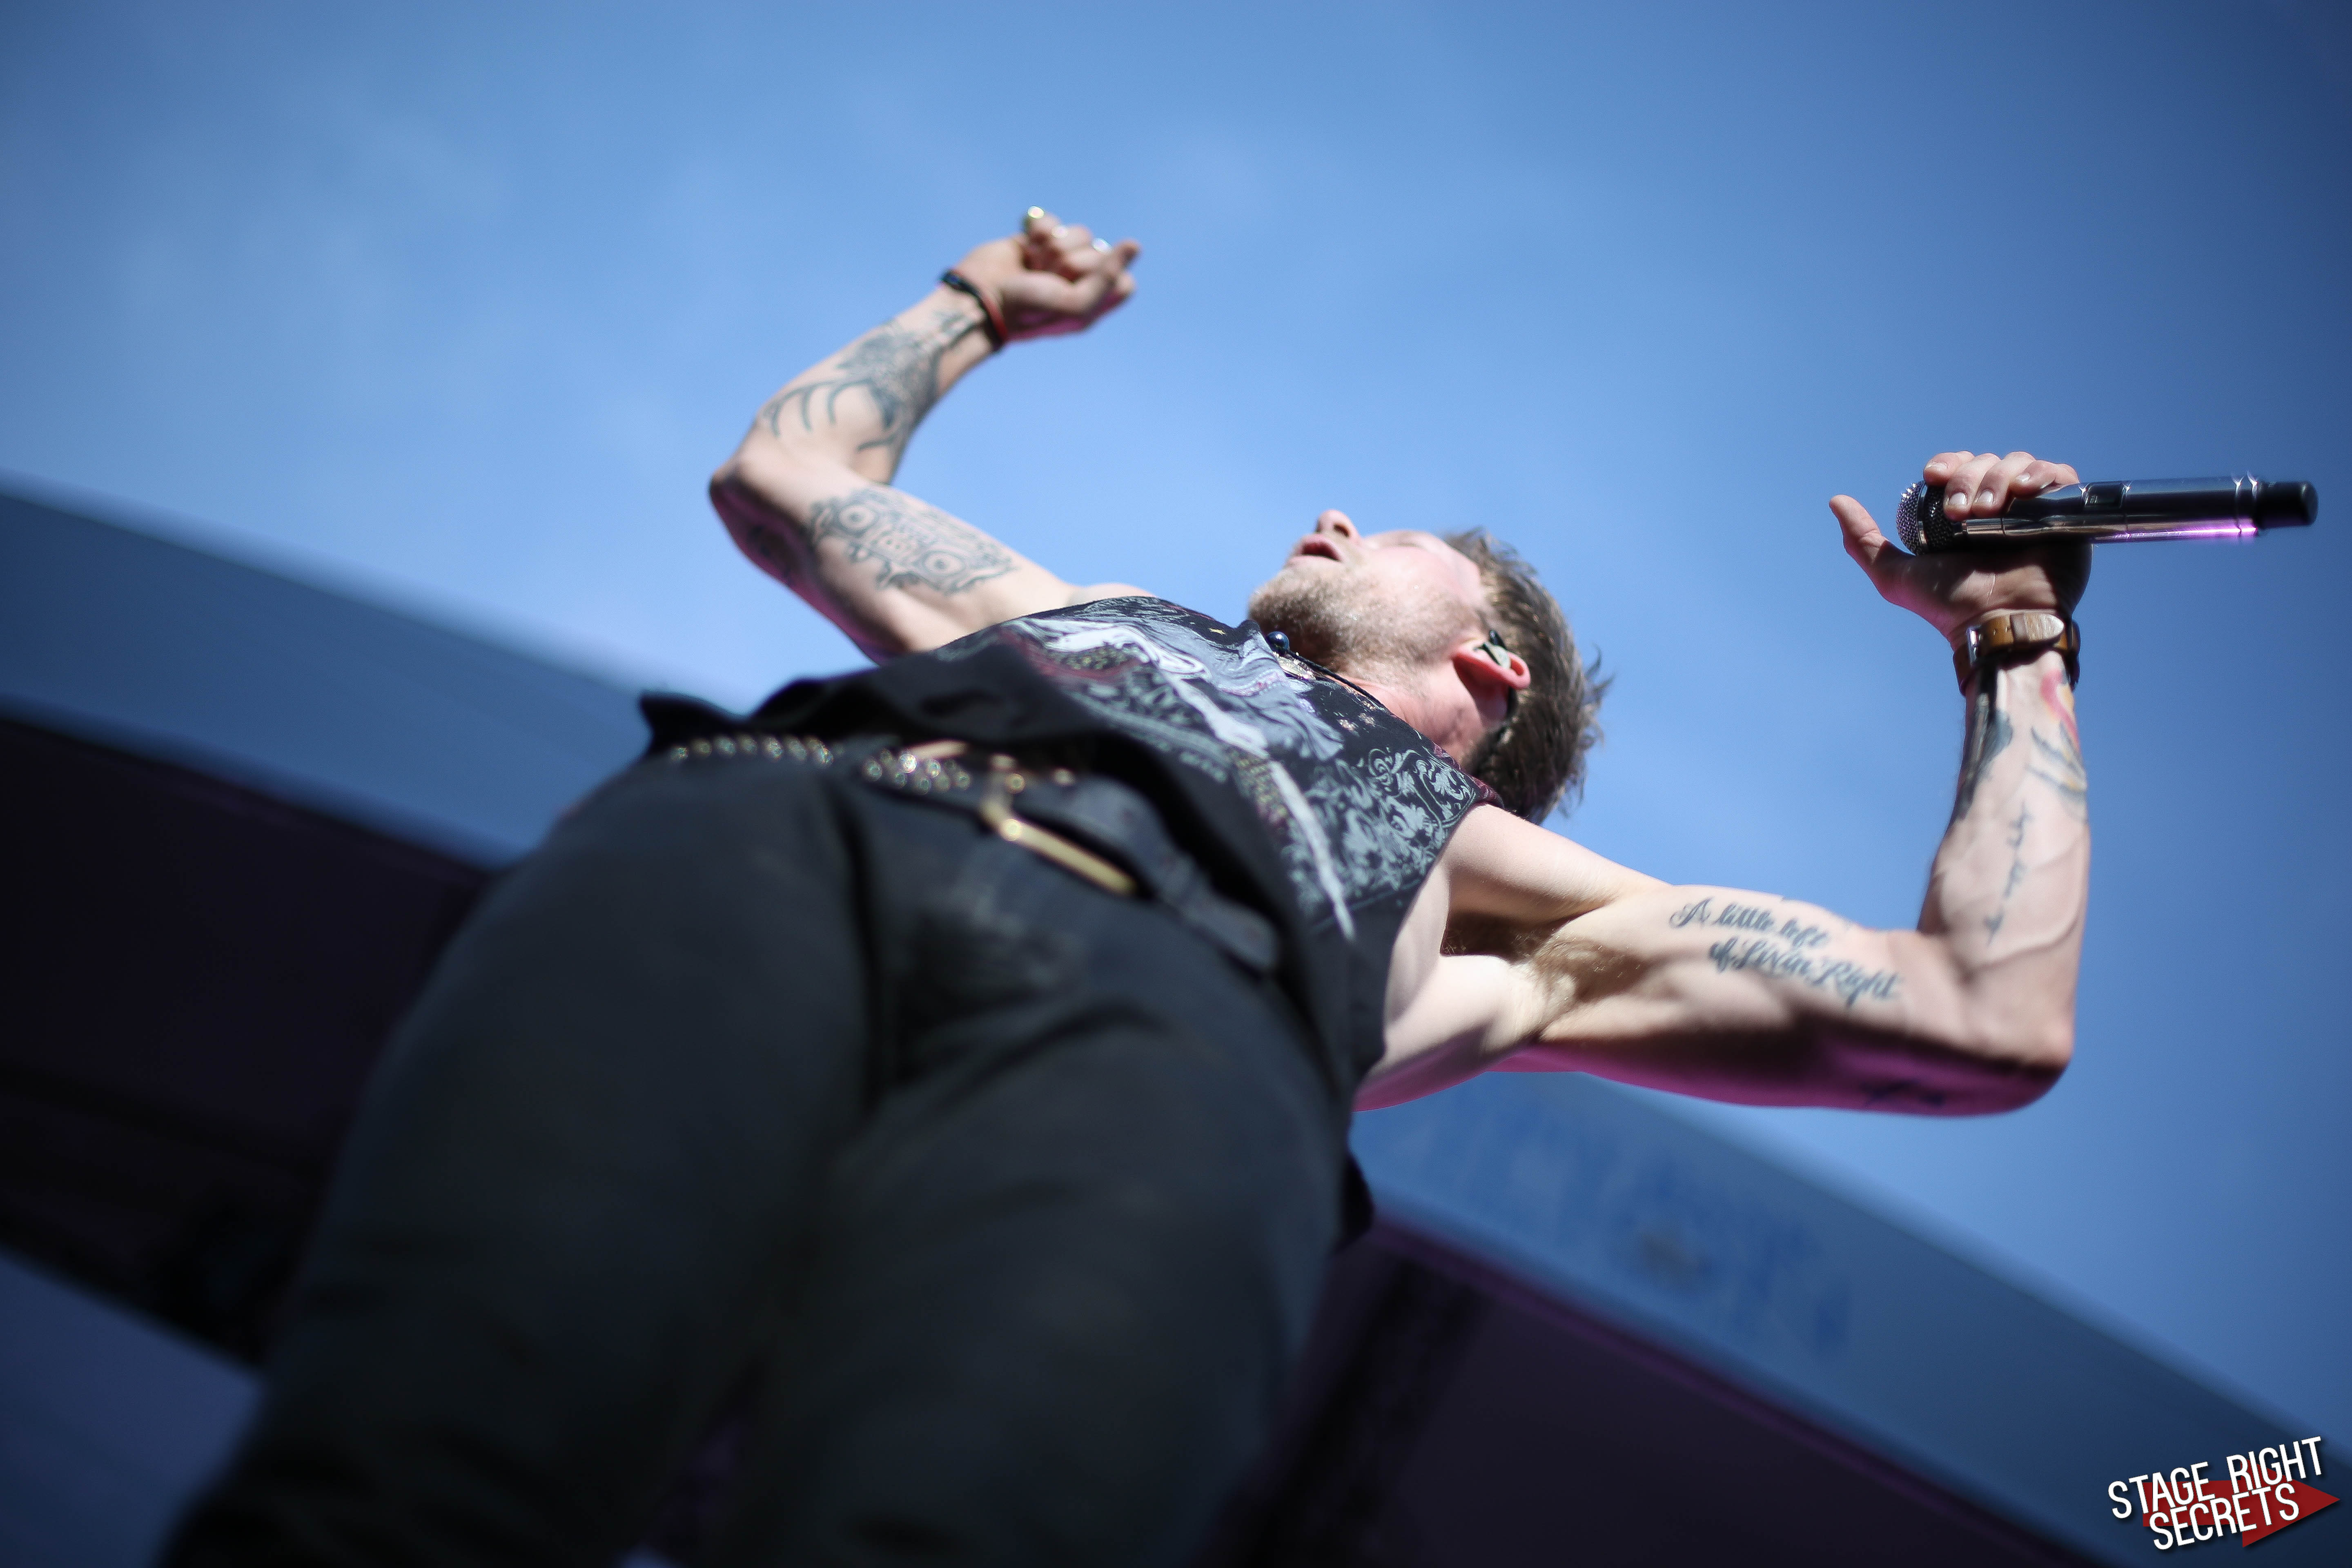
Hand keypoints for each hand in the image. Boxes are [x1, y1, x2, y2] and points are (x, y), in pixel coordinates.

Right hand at [950, 208, 1140, 342]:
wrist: (981, 298)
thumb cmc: (1029, 310)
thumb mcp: (1076, 305)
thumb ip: (1108, 278)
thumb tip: (1135, 244)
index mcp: (1094, 303)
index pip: (1123, 281)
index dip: (1106, 278)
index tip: (1080, 285)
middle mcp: (1081, 280)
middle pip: (1101, 252)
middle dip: (1073, 263)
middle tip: (1049, 279)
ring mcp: (1059, 258)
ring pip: (1080, 233)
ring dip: (1055, 247)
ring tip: (1035, 265)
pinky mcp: (1039, 240)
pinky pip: (1055, 221)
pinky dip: (1041, 229)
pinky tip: (1028, 245)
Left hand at [1831, 451, 2091, 640]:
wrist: (1996, 623)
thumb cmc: (1949, 605)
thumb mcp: (1894, 575)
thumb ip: (1864, 541)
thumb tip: (1836, 501)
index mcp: (1965, 514)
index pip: (1958, 468)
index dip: (1948, 464)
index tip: (1934, 477)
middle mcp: (2000, 507)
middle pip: (1986, 462)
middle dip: (1969, 477)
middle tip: (1962, 513)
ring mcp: (2034, 509)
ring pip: (2018, 463)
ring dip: (1998, 478)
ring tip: (1987, 514)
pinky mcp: (2066, 514)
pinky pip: (2059, 474)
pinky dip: (2040, 474)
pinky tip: (2022, 492)